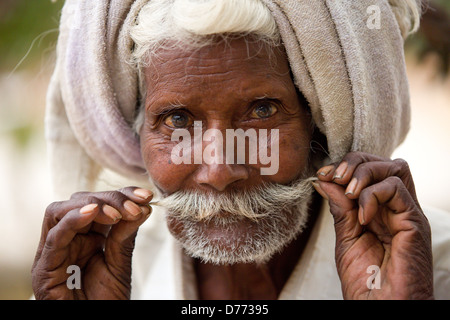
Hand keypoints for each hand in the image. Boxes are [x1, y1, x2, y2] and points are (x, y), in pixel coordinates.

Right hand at [32, 187, 152, 299]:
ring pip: (61, 211)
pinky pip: (54, 236)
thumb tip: (144, 206)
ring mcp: (54, 252)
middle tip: (134, 206)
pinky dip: (72, 220)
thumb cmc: (106, 300)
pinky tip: (93, 212)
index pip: (99, 203)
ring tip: (116, 213)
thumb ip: (126, 235)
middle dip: (110, 198)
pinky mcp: (44, 268)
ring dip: (92, 205)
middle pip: (81, 202)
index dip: (121, 194)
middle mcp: (68, 239)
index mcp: (85, 236)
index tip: (146, 196)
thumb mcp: (120, 263)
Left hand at [313, 152, 433, 299]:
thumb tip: (323, 179)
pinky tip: (362, 216)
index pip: (370, 170)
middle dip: (354, 162)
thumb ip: (339, 208)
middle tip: (333, 176)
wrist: (380, 308)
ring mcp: (407, 213)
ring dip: (364, 174)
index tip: (321, 175)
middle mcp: (396, 208)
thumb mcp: (346, 237)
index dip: (345, 166)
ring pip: (394, 168)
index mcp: (381, 210)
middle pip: (383, 162)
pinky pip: (397, 189)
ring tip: (347, 193)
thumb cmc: (365, 280)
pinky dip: (372, 195)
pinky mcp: (415, 222)